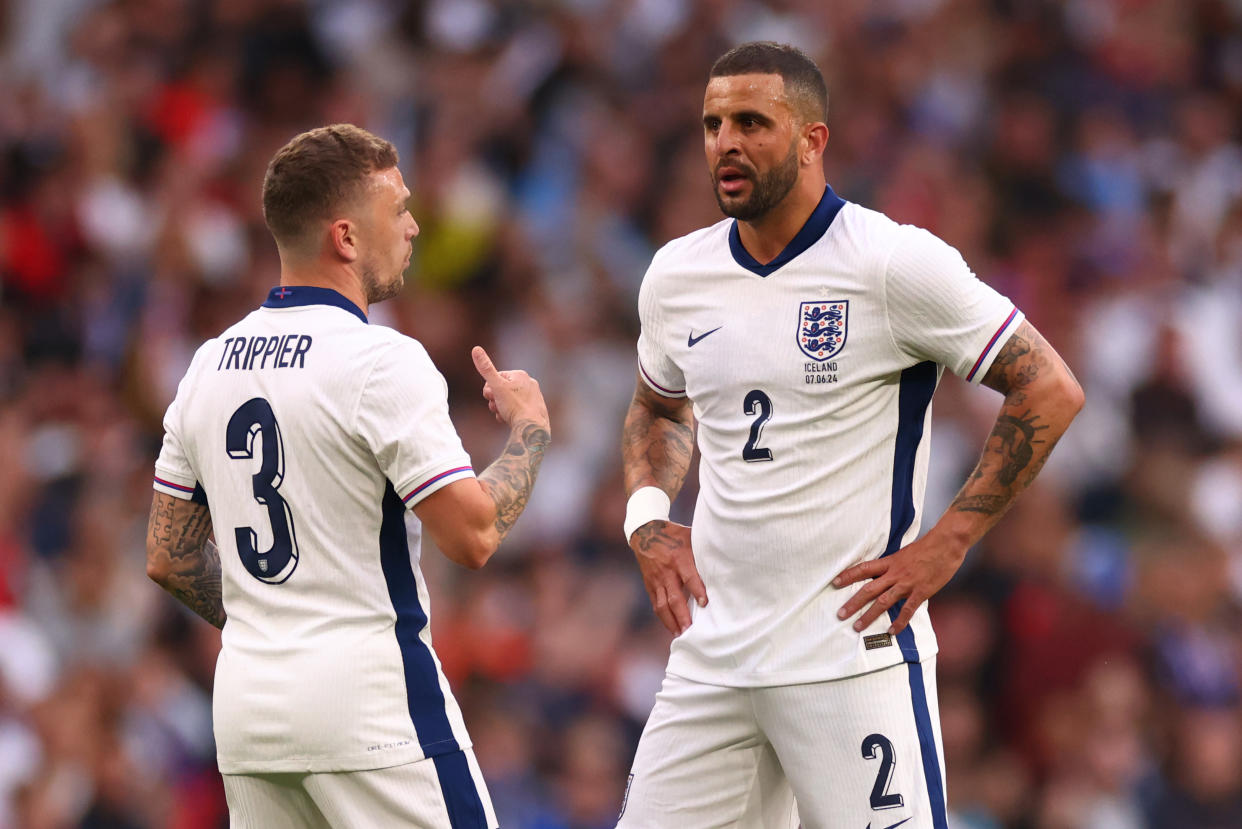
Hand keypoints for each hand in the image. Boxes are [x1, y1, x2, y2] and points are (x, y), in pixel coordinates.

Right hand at [472, 346, 549, 431]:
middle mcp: (530, 384)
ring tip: (502, 415)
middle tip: (495, 407)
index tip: (490, 397)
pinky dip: (510, 415)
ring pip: (508, 401)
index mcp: (521, 375)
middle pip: (502, 390)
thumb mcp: (497, 386)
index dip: (488, 389)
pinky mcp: (536, 411)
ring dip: (500, 408)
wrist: (532, 428)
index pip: (496, 378)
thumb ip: (486, 369)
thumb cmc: (515, 406)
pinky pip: (517, 410)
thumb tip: (476, 349)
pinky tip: (509, 421)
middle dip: (494, 400)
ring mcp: (534, 398)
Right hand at [630, 520, 706, 634]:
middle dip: (682, 615)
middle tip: (690, 630)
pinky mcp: (649, 585)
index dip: (697, 590)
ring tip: (680, 635)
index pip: (689, 577)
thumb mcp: (691, 538)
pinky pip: (656, 604)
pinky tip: (671, 628)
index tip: (706, 604)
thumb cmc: (676, 536)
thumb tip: (726, 563)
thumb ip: (704, 553)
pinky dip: (663, 617)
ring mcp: (656, 580)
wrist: (646, 533)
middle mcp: (667, 571)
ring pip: (662, 605)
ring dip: (672, 621)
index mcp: (679, 558)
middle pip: (674, 597)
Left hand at [832, 531, 965, 634]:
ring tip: (857, 627)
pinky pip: (908, 610)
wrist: (946, 544)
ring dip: (869, 615)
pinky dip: (899, 622)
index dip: (848, 576)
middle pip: (868, 590)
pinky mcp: (921, 592)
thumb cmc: (927, 547)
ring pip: (883, 602)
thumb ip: (894, 564)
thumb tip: (885, 573)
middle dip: (852, 603)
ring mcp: (907, 584)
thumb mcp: (904, 553)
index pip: (863, 569)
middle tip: (840, 614)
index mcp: (890, 562)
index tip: (834, 582)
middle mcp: (894, 574)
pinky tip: (891, 631)